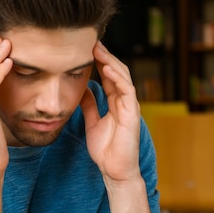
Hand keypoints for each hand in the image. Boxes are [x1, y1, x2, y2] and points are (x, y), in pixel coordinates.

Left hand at [80, 42, 140, 182]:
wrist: (114, 171)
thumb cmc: (106, 150)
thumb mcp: (92, 122)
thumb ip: (89, 106)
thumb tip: (81, 89)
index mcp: (116, 102)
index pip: (108, 75)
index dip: (99, 61)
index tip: (84, 48)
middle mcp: (124, 101)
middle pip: (116, 71)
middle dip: (104, 56)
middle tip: (90, 41)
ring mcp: (130, 106)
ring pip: (123, 77)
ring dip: (110, 61)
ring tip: (98, 49)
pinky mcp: (132, 114)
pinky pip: (127, 91)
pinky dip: (118, 78)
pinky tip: (107, 69)